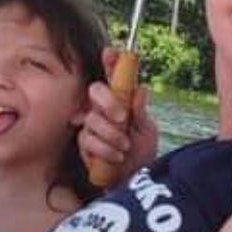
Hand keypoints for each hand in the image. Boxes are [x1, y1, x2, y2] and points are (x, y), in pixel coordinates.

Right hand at [77, 60, 158, 184]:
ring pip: (92, 118)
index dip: (110, 62)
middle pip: (95, 90)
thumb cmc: (142, 151)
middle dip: (108, 102)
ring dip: (111, 134)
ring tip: (125, 146)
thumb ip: (141, 112)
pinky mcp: (84, 142)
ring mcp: (92, 124)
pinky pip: (88, 139)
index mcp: (121, 100)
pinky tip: (117, 156)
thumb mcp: (147, 131)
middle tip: (122, 118)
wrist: (133, 179)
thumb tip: (141, 89)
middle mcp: (104, 108)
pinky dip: (105, 149)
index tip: (111, 53)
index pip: (113, 76)